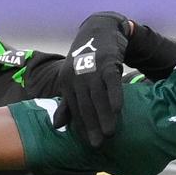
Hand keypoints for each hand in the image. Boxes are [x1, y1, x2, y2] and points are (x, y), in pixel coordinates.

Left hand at [58, 12, 131, 147]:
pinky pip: (111, 82)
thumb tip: (57, 126)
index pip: (73, 109)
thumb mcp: (73, 79)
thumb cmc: (86, 59)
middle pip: (84, 105)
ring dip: (103, 115)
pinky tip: (118, 109)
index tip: (87, 144)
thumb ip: (67, 103)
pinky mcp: (107, 62)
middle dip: (91, 126)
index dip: (80, 127)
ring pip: (97, 96)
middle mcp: (76, 76)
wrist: (98, 29)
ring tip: (110, 133)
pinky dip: (114, 95)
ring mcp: (91, 69)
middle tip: (97, 145)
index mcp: (66, 82)